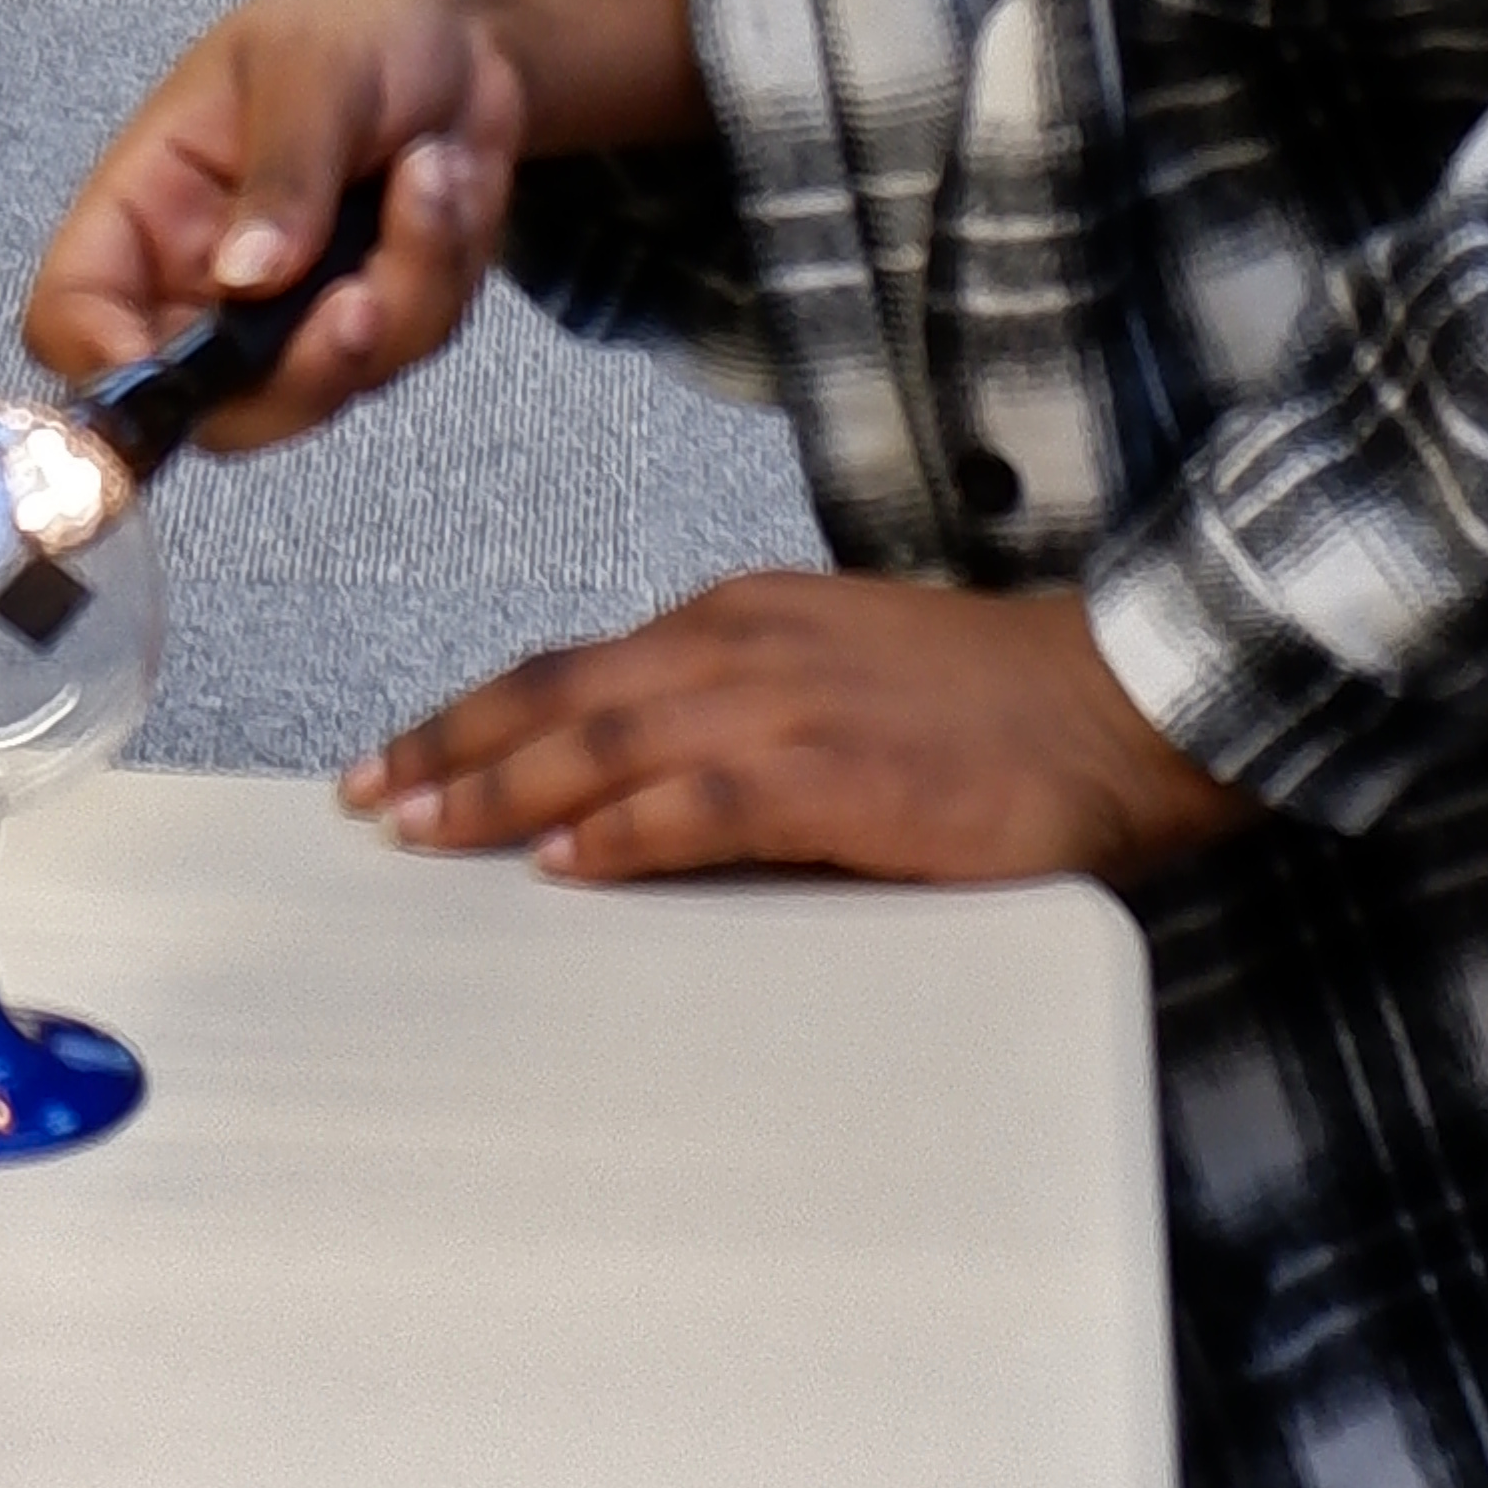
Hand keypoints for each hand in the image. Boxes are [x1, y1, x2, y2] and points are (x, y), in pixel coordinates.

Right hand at [23, 0, 701, 453]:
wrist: (465, 19)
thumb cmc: (355, 13)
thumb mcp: (311, 65)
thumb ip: (281, 170)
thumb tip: (246, 279)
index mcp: (146, 205)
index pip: (73, 316)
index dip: (102, 368)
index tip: (178, 381)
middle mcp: (201, 277)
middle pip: (209, 406)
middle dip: (304, 370)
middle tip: (367, 301)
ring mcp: (290, 310)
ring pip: (330, 385)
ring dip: (406, 287)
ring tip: (432, 169)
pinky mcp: (372, 318)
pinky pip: (409, 348)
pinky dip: (446, 269)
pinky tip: (446, 181)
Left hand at [340, 573, 1263, 895]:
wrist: (1122, 696)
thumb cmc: (988, 705)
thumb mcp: (837, 679)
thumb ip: (742, 714)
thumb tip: (641, 792)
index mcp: (736, 621)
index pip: (571, 666)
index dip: (474, 714)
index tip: (394, 757)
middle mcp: (741, 647)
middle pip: (559, 695)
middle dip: (451, 748)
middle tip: (365, 800)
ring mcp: (786, 705)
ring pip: (605, 742)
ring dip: (503, 789)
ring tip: (423, 831)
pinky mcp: (839, 776)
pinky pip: (702, 803)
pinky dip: (624, 834)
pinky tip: (567, 866)